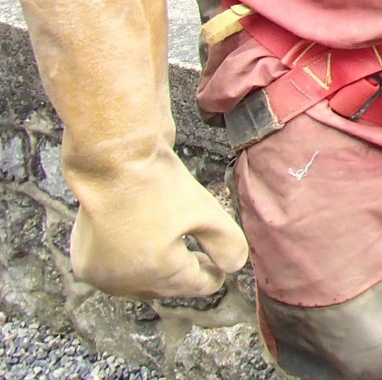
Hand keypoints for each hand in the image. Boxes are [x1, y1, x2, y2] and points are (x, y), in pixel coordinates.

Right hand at [72, 150, 248, 298]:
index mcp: (153, 274)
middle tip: (206, 264)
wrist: (111, 158)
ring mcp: (98, 271)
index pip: (192, 285)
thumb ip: (225, 243)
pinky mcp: (84, 256)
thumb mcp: (205, 212)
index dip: (211, 277)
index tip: (222, 271)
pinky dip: (132, 264)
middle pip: (164, 287)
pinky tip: (147, 250)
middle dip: (185, 275)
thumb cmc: (157, 183)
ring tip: (181, 256)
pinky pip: (115, 270)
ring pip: (138, 282)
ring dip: (158, 272)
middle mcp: (121, 282)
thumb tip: (233, 266)